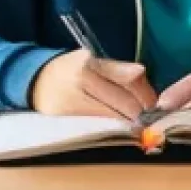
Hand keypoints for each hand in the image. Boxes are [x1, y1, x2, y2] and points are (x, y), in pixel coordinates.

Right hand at [29, 49, 157, 121]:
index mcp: (88, 64)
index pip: (130, 80)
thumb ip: (120, 70)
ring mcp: (72, 105)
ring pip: (115, 119)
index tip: (154, 103)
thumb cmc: (71, 71)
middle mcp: (80, 83)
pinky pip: (101, 128)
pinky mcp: (68, 122)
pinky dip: (114, 128)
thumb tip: (144, 77)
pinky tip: (117, 127)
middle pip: (125, 103)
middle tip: (149, 117)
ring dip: (129, 122)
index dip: (147, 95)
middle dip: (142, 113)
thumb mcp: (93, 61)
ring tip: (133, 122)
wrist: (35, 83)